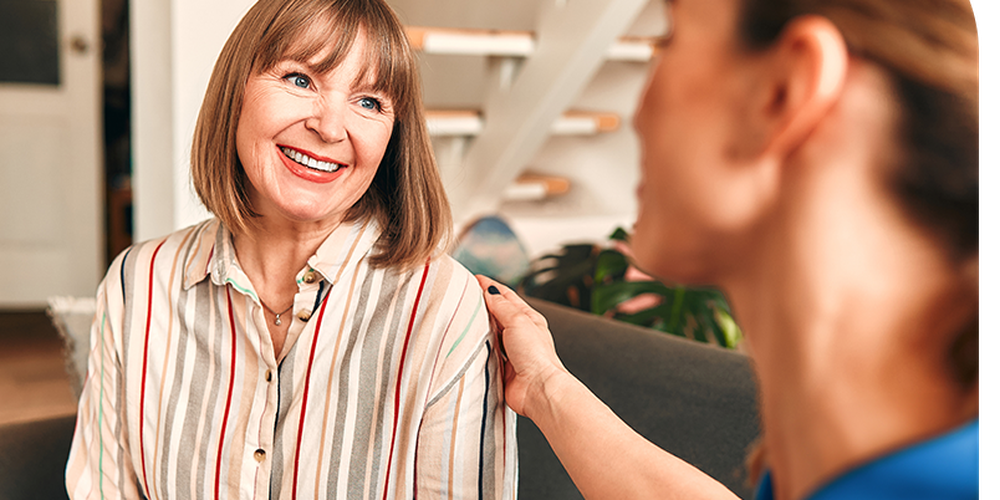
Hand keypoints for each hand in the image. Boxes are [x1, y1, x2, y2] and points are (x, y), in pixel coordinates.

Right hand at [475, 275, 568, 417]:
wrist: (537, 390)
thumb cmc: (536, 356)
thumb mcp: (518, 322)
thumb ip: (501, 306)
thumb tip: (489, 292)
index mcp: (528, 318)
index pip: (506, 296)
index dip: (490, 286)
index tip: (473, 279)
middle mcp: (520, 334)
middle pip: (496, 313)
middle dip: (481, 305)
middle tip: (462, 296)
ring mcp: (510, 351)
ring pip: (489, 333)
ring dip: (477, 326)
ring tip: (460, 317)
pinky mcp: (500, 367)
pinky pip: (484, 352)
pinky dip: (476, 347)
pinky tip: (466, 343)